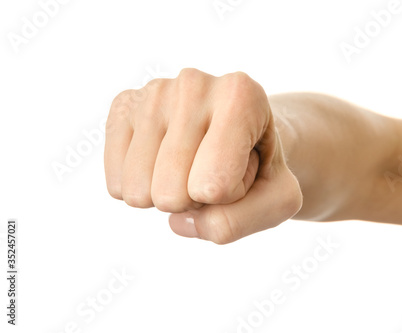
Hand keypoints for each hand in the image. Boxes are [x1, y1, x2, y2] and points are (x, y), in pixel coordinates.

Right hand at [104, 69, 301, 243]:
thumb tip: (178, 220)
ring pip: (139, 191)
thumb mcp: (278, 201)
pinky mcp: (124, 106)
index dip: (231, 195)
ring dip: (170, 194)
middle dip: (196, 199)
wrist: (239, 137)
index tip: (244, 167)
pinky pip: (116, 182)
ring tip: (194, 164)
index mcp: (242, 95)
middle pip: (172, 193)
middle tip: (215, 169)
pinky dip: (143, 189)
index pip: (215, 186)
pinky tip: (164, 162)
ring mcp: (154, 92)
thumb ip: (238, 221)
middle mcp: (194, 83)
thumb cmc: (259, 166)